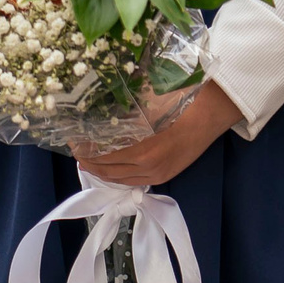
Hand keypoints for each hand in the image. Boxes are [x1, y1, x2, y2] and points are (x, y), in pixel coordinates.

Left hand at [75, 82, 243, 188]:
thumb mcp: (151, 102)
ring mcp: (157, 174)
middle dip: (89, 163)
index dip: (87, 151)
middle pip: (109, 171)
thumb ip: (128, 107)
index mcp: (144, 150)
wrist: (210, 117)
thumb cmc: (182, 104)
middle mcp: (148, 167)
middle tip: (75, 152)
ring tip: (87, 161)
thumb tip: (104, 100)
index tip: (73, 141)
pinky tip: (110, 168)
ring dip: (101, 172)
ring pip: (120, 180)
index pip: (106, 156)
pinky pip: (133, 181)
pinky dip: (117, 176)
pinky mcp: (164, 176)